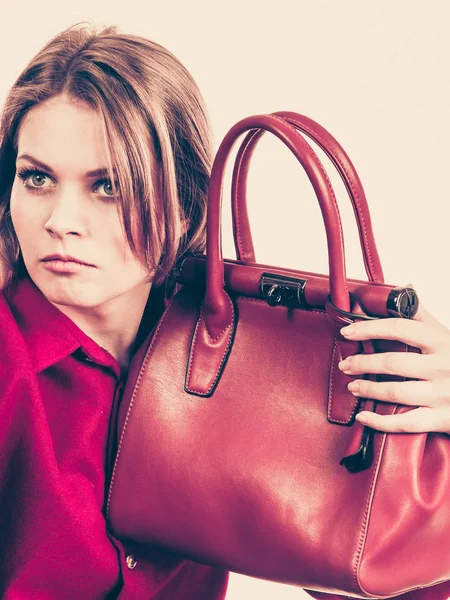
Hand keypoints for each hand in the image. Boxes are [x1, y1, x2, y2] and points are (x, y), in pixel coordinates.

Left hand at [338, 297, 449, 434]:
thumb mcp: (449, 335)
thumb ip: (425, 317)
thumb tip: (405, 290)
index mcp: (442, 341)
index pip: (398, 328)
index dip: (368, 329)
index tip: (347, 332)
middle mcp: (443, 366)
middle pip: (392, 362)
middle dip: (362, 363)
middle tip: (346, 365)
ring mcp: (443, 394)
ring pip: (395, 392)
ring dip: (368, 389)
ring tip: (353, 386)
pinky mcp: (444, 419)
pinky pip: (405, 423)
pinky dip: (380, 422)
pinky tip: (364, 417)